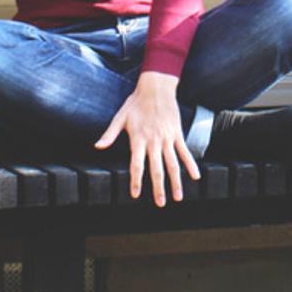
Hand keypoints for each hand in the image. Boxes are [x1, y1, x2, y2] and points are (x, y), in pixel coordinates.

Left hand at [96, 71, 199, 206]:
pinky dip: (190, 164)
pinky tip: (195, 177)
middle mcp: (153, 141)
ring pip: (173, 164)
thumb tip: (97, 146)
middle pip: (157, 168)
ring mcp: (167, 138)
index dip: (136, 181)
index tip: (136, 194)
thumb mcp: (120, 117)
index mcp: (138, 139)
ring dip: (175, 181)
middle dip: (158, 187)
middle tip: (161, 203)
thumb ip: (109, 134)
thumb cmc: (136, 103)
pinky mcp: (177, 134)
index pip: (136, 165)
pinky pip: (184, 152)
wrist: (156, 88)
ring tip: (177, 197)